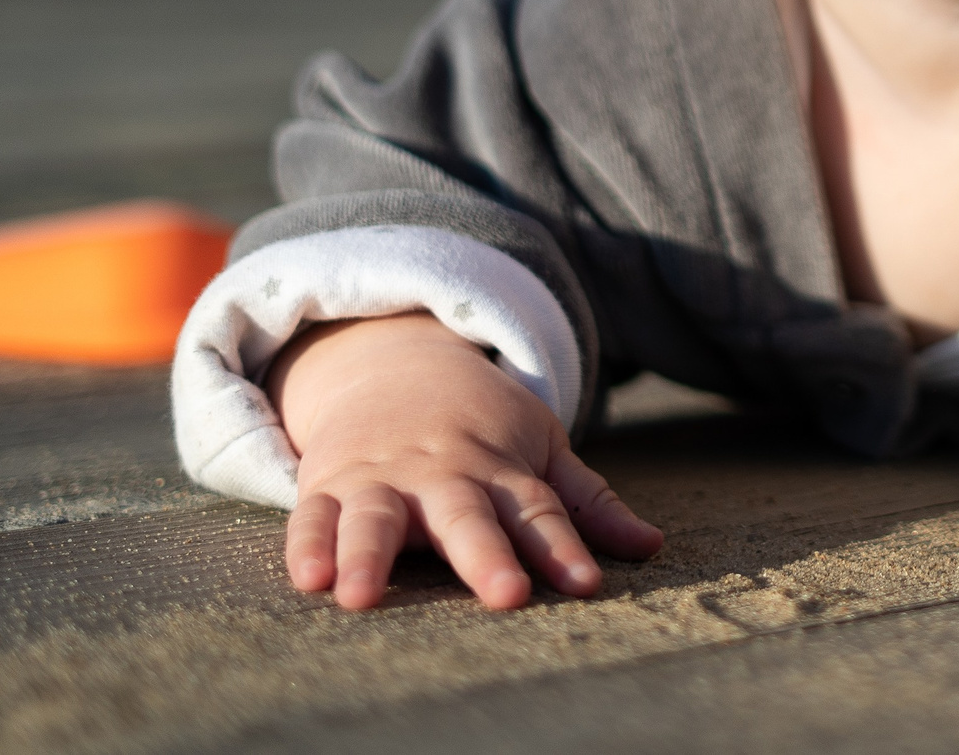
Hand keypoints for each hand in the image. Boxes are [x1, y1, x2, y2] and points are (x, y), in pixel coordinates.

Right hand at [268, 311, 661, 610]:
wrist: (393, 360)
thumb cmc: (480, 423)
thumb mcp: (541, 447)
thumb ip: (588, 502)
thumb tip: (652, 545)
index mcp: (499, 471)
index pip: (540, 512)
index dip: (565, 549)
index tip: (587, 583)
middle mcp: (442, 476)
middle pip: (465, 517)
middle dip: (485, 555)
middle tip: (506, 595)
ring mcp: (382, 480)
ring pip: (376, 518)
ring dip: (368, 556)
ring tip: (362, 597)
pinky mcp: (330, 486)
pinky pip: (314, 517)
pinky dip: (308, 545)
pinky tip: (306, 580)